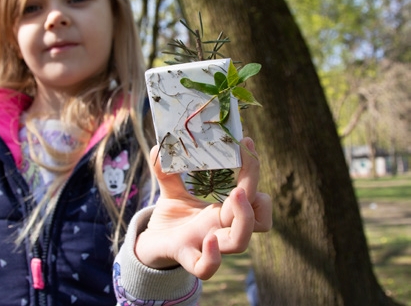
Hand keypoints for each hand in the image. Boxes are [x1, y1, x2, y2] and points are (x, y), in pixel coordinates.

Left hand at [135, 137, 271, 279]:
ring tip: (236, 194)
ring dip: (244, 218)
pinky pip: (208, 268)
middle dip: (256, 189)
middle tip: (246, 164)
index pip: (252, 193)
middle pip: (257, 216)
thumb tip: (160, 147)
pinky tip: (208, 240)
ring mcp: (208, 244)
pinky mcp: (188, 258)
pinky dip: (213, 257)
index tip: (245, 142)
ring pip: (240, 241)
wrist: (152, 244)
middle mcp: (222, 227)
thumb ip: (165, 169)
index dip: (253, 169)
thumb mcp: (170, 189)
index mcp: (224, 209)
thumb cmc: (172, 216)